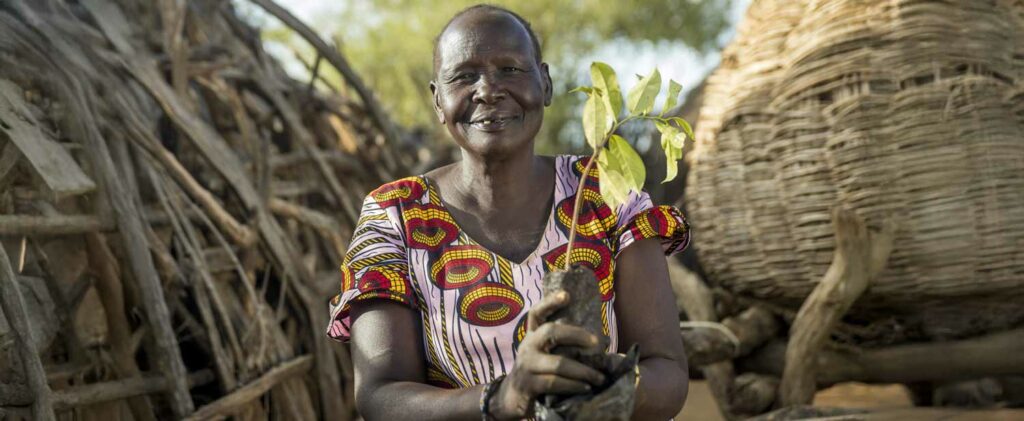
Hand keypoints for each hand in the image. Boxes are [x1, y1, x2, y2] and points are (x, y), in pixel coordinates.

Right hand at [489, 291, 606, 419]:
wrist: (511, 398)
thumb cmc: (537, 373)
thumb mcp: (544, 355)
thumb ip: (563, 346)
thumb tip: (603, 341)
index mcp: (533, 336)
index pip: (537, 313)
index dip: (550, 302)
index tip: (567, 295)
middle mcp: (528, 346)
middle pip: (550, 332)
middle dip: (576, 334)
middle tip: (596, 342)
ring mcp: (527, 366)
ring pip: (558, 363)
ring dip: (583, 371)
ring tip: (599, 377)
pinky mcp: (529, 385)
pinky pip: (555, 383)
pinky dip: (574, 385)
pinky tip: (586, 388)